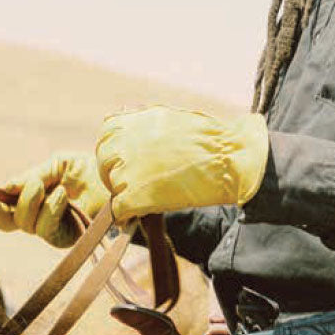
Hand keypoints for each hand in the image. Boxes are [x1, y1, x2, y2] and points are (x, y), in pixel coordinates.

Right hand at [0, 152, 107, 247]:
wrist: (125, 178)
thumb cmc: (95, 169)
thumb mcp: (58, 165)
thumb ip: (31, 175)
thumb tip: (5, 188)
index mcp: (35, 196)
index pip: (1, 207)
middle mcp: (40, 215)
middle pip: (5, 223)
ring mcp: (53, 229)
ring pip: (23, 224)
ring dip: (30, 202)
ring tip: (47, 186)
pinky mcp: (68, 238)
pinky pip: (46, 229)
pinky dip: (51, 209)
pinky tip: (63, 197)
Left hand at [96, 106, 268, 222]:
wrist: (230, 158)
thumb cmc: (209, 140)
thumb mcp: (171, 120)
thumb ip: (145, 125)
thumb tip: (129, 133)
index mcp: (135, 120)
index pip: (106, 135)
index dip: (114, 150)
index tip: (124, 160)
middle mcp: (126, 141)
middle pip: (104, 161)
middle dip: (114, 172)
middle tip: (132, 183)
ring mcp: (128, 169)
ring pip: (113, 186)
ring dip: (125, 192)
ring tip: (146, 196)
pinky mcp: (135, 196)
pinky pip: (119, 209)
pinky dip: (127, 214)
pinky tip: (140, 213)